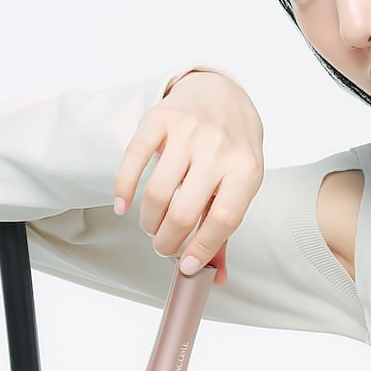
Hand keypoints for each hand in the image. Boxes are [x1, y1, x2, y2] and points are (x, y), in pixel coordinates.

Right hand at [113, 70, 264, 286]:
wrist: (221, 92)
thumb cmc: (232, 148)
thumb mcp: (240, 184)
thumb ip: (225, 229)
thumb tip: (216, 277)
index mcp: (246, 171)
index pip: (223, 221)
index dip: (201, 249)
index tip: (186, 266)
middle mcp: (219, 150)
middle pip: (184, 211)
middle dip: (167, 241)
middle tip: (162, 247)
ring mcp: (188, 132)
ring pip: (158, 192)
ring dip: (148, 221)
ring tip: (150, 227)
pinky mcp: (160, 119)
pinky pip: (134, 159)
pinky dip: (123, 189)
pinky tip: (123, 206)